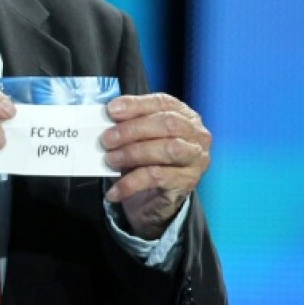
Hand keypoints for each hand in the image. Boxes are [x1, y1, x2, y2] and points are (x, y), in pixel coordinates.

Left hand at [101, 93, 211, 239]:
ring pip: (168, 149)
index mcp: (185, 116)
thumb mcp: (139, 139)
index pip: (163, 103)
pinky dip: (131, 183)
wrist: (153, 202)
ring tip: (111, 159)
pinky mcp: (187, 183)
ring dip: (134, 153)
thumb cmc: (147, 162)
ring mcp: (195, 160)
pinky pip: (157, 178)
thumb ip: (128, 126)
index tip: (112, 110)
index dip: (137, 105)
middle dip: (133, 129)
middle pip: (168, 124)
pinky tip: (115, 190)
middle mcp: (196, 136)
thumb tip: (107, 119)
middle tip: (107, 138)